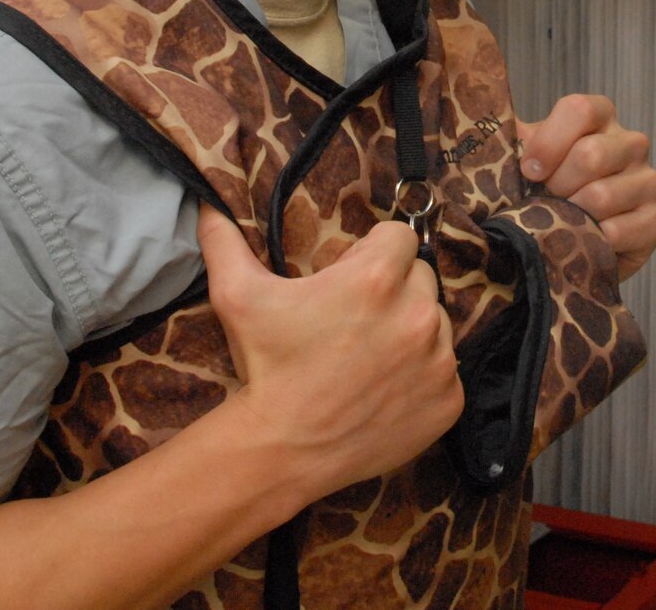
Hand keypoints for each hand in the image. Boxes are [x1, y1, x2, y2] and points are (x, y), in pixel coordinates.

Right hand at [197, 206, 462, 499]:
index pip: (400, 237)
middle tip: (356, 319)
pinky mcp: (448, 399)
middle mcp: (417, 314)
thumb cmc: (266, 367)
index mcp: (377, 278)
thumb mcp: (238, 296)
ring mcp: (438, 360)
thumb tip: (207, 205)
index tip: (350, 276)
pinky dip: (423, 378)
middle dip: (394, 289)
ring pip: (437, 324)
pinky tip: (385, 389)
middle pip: (421, 277)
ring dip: (410, 331)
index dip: (373, 252)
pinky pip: (446, 372)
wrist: (283, 449)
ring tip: (368, 356)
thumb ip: (225, 241)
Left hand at [518, 95, 655, 281]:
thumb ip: (508, 138)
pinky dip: (594, 240)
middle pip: (590, 154)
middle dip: (556, 186)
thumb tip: (474, 119)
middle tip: (546, 200)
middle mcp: (631, 142)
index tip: (529, 170)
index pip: (579, 109)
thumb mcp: (526, 158)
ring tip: (563, 220)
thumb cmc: (545, 190)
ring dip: (571, 215)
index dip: (548, 142)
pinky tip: (585, 239)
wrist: (572, 239)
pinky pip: (622, 230)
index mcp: (600, 118)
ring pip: (602, 195)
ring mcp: (649, 181)